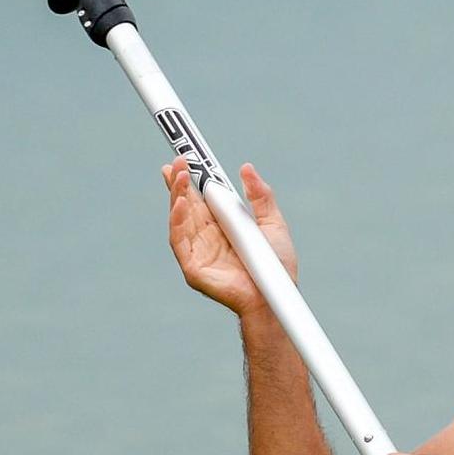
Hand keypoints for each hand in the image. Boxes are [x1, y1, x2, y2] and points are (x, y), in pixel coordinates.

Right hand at [164, 161, 297, 314]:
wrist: (277, 296)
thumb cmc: (276, 266)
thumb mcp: (272, 223)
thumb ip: (261, 196)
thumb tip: (246, 168)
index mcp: (222, 226)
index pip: (200, 198)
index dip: (190, 179)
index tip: (184, 158)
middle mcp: (207, 237)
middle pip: (186, 205)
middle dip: (178, 182)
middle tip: (176, 160)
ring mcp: (198, 252)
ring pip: (180, 219)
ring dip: (176, 195)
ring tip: (177, 174)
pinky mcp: (193, 268)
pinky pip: (180, 242)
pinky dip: (178, 221)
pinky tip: (181, 203)